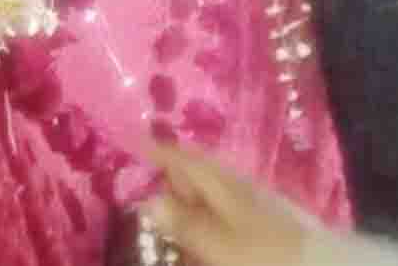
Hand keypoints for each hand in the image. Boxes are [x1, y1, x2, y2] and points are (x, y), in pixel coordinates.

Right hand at [144, 144, 312, 265]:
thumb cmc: (262, 254)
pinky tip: (203, 232)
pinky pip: (225, 211)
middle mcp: (238, 186)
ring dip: (189, 198)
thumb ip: (184, 222)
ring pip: (212, 193)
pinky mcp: (265, 224)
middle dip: (171, 174)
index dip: (157, 150)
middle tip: (145, 181)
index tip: (132, 143)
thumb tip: (148, 200)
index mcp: (223, 183)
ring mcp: (254, 204)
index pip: (184, 158)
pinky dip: (207, 216)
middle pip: (198, 173)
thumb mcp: (217, 242)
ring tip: (169, 212)